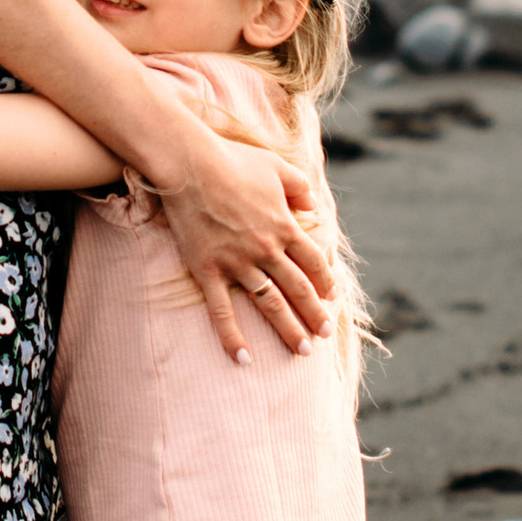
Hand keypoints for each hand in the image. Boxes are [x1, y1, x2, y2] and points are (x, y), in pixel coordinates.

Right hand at [155, 120, 332, 361]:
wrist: (189, 165)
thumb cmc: (233, 160)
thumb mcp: (278, 166)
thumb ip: (301, 188)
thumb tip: (313, 208)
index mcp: (285, 226)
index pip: (314, 263)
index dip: (326, 283)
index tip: (332, 300)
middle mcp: (267, 250)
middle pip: (298, 290)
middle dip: (315, 316)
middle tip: (325, 336)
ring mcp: (237, 263)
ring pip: (270, 304)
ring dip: (288, 330)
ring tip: (302, 351)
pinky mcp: (208, 270)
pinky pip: (222, 311)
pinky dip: (233, 337)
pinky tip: (244, 359)